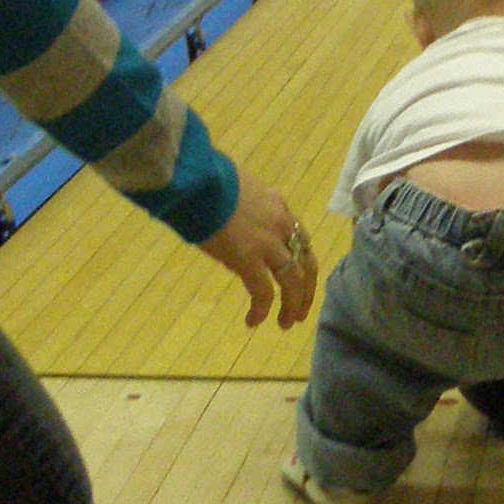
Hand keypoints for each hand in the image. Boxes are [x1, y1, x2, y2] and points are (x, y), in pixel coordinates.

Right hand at [198, 167, 316, 328]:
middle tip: (301, 312)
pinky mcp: (249, 258)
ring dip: (292, 305)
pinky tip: (253, 321)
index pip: (300, 238)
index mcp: (279, 206)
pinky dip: (261, 310)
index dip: (302, 263)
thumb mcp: (239, 191)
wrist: (196, 179)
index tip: (299, 280)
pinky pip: (263, 292)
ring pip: (293, 281)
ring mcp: (268, 242)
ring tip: (286, 324)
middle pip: (306, 263)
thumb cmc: (206, 180)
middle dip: (306, 290)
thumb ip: (247, 212)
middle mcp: (281, 224)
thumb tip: (237, 228)